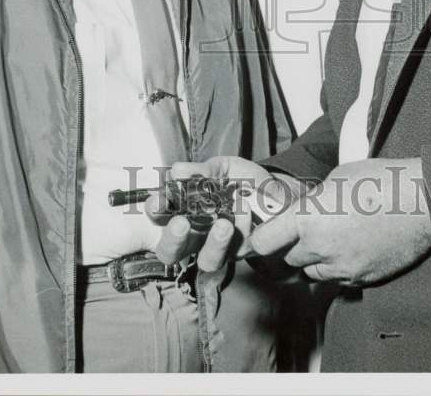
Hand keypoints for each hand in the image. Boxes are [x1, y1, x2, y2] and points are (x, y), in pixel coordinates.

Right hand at [148, 156, 293, 270]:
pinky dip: (243, 228)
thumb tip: (177, 170)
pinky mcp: (242, 253)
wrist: (276, 191)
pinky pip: (239, 249)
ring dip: (213, 244)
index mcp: (182, 212)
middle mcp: (195, 236)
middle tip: (180, 224)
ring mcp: (218, 248)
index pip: (158, 217)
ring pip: (206, 260)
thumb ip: (200, 171)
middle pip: (171, 251)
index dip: (154, 212)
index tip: (156, 203)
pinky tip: (246, 212)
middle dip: (172, 239)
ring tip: (223, 225)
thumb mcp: (220, 169)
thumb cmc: (239, 180)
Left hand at [249, 158, 430, 286]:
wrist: (423, 202)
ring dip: (313, 260)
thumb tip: (302, 212)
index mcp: (309, 218)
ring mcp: (343, 267)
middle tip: (300, 232)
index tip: (263, 235)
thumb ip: (312, 201)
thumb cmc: (381, 180)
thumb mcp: (336, 179)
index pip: (265, 242)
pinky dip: (338, 268)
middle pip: (288, 259)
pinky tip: (351, 248)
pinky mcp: (362, 279)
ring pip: (312, 273)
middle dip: (290, 247)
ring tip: (329, 239)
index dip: (261, 239)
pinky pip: (338, 279)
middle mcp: (321, 247)